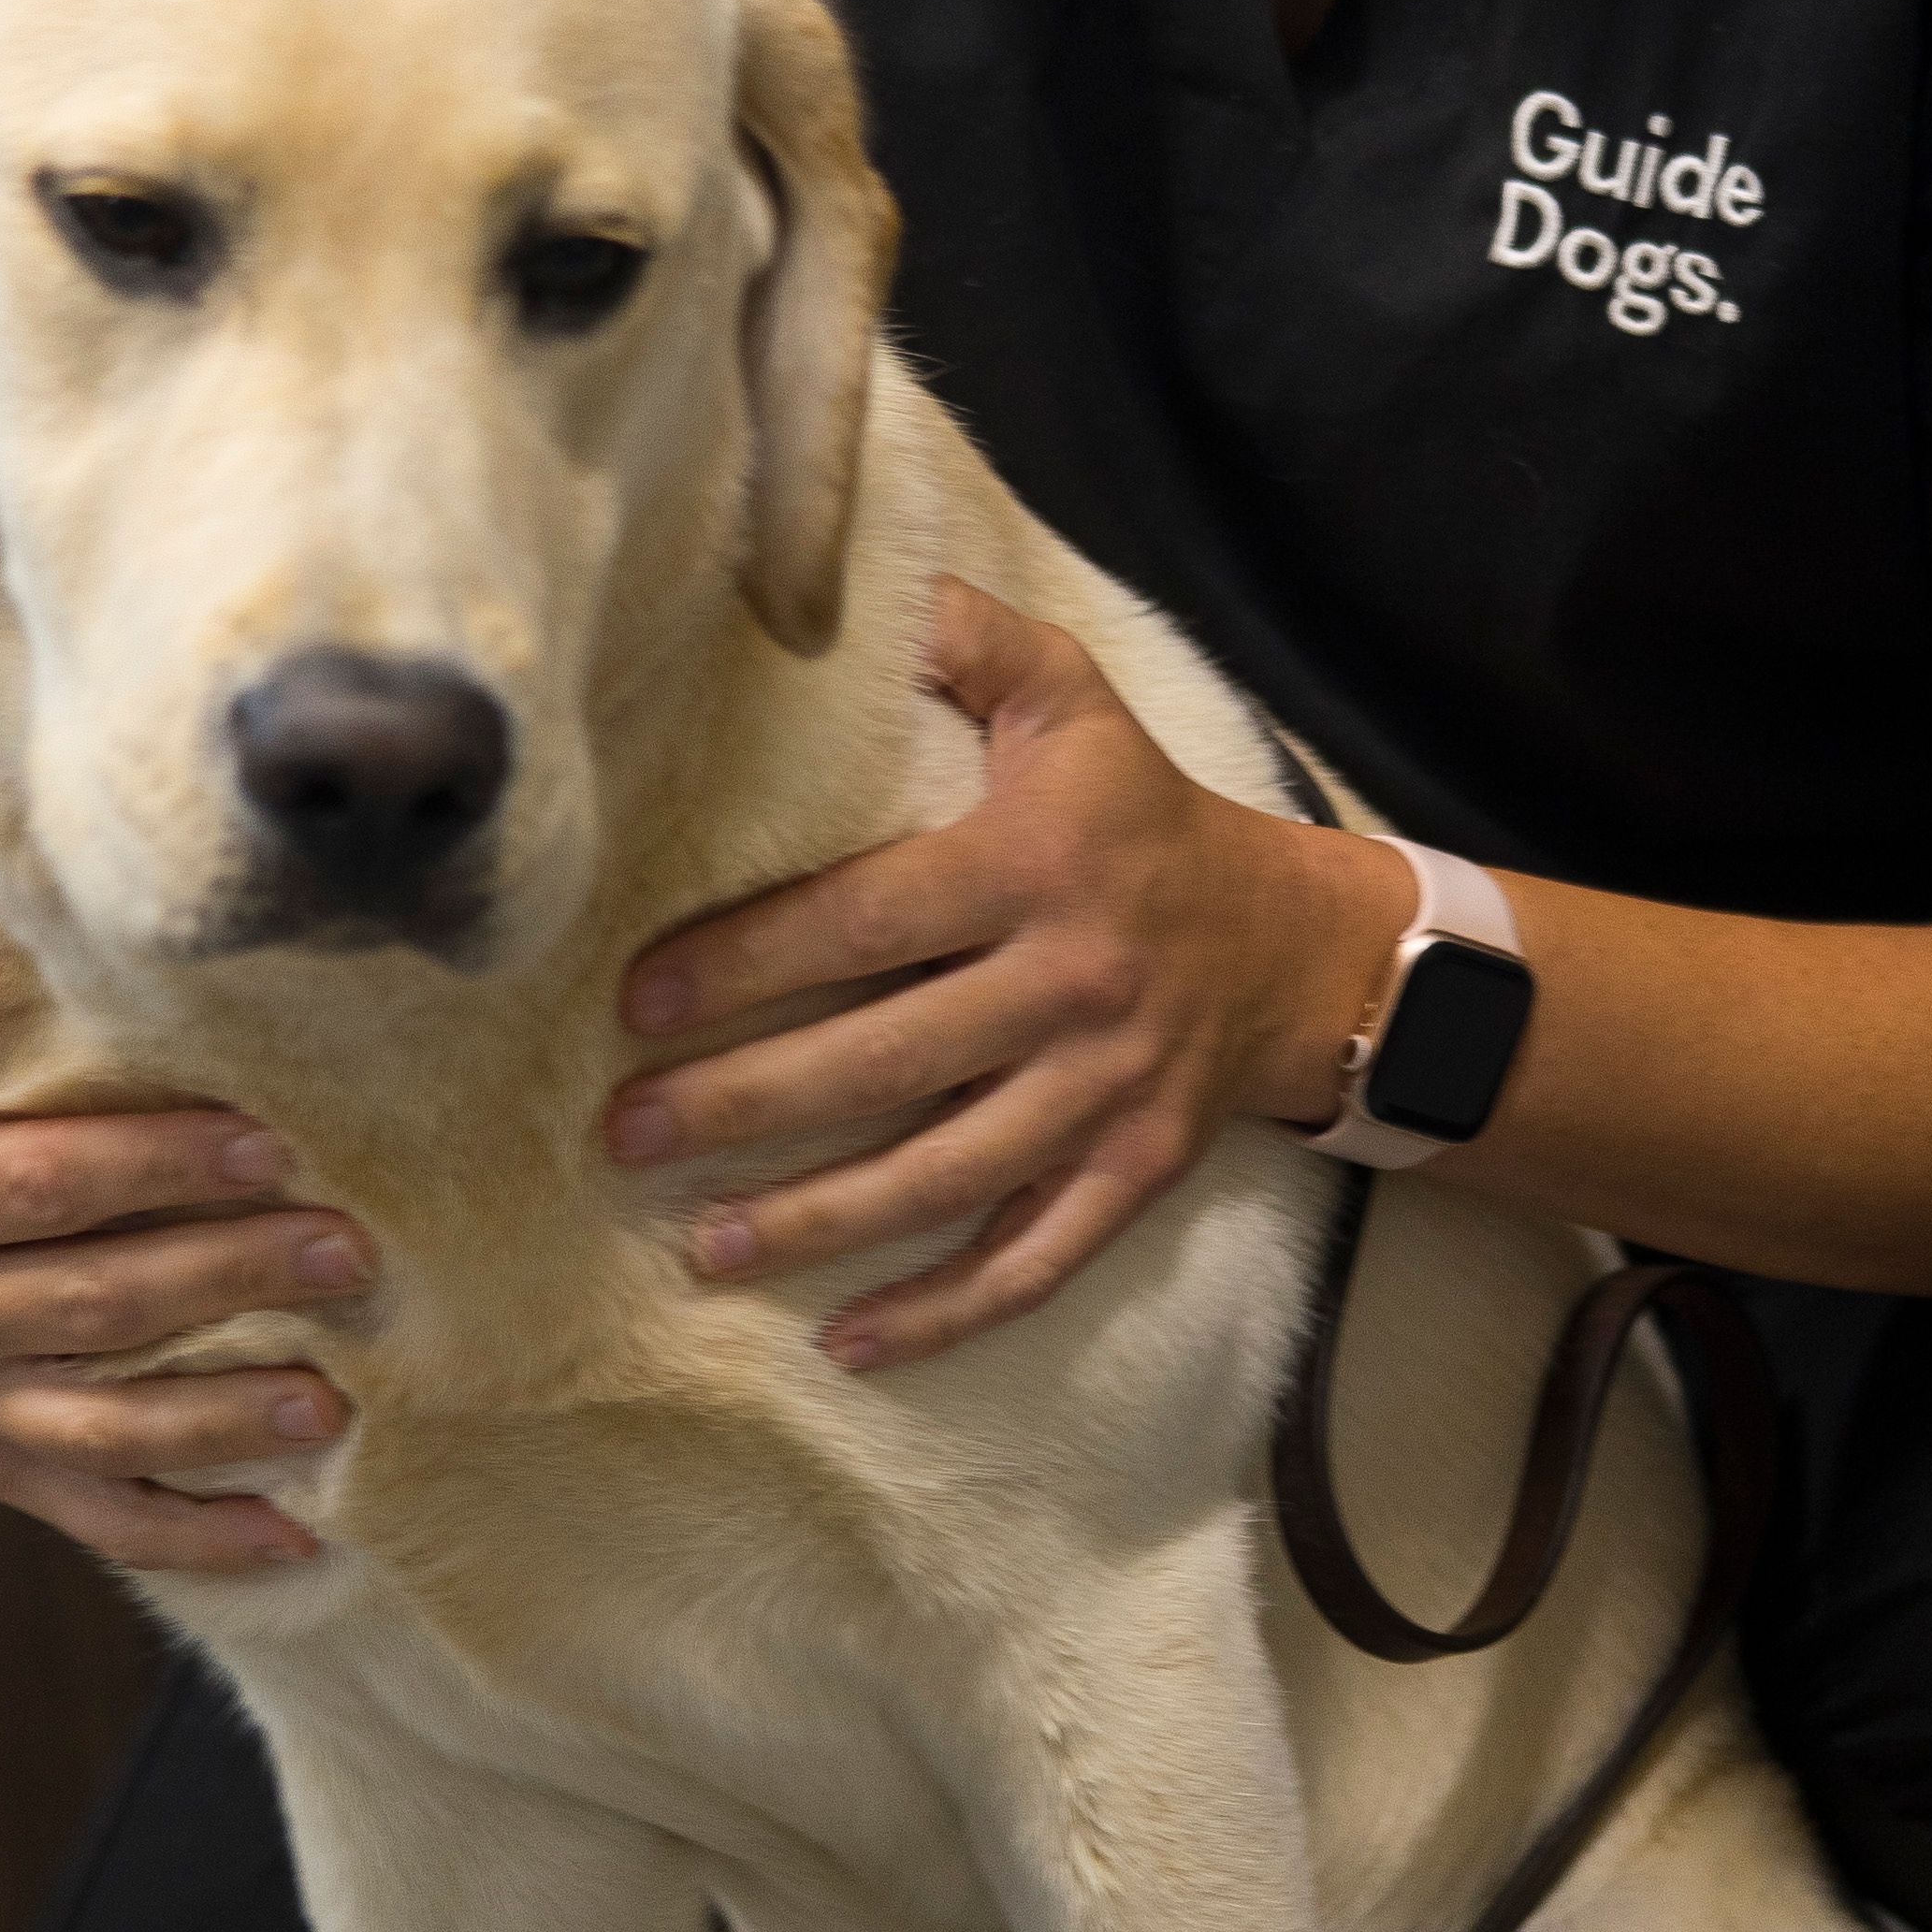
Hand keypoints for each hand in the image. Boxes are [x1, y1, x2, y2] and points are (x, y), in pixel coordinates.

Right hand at [0, 929, 374, 1573]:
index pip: (41, 1185)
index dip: (158, 1166)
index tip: (272, 1145)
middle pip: (97, 1307)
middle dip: (233, 1278)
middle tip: (349, 1250)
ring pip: (110, 1428)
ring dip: (229, 1419)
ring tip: (337, 1399)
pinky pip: (101, 1516)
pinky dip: (197, 1537)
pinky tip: (294, 1534)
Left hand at [606, 581, 1402, 1370]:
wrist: (1304, 944)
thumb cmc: (1144, 815)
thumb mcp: (1068, 699)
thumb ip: (960, 638)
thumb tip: (831, 588)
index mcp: (1036, 864)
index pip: (864, 920)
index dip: (744, 963)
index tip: (638, 1002)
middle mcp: (1072, 985)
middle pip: (883, 1062)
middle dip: (742, 1106)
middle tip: (626, 1134)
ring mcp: (1107, 1092)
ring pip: (944, 1177)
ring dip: (816, 1223)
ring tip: (704, 1247)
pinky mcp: (1135, 1172)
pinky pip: (1032, 1259)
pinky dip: (943, 1311)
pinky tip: (845, 1343)